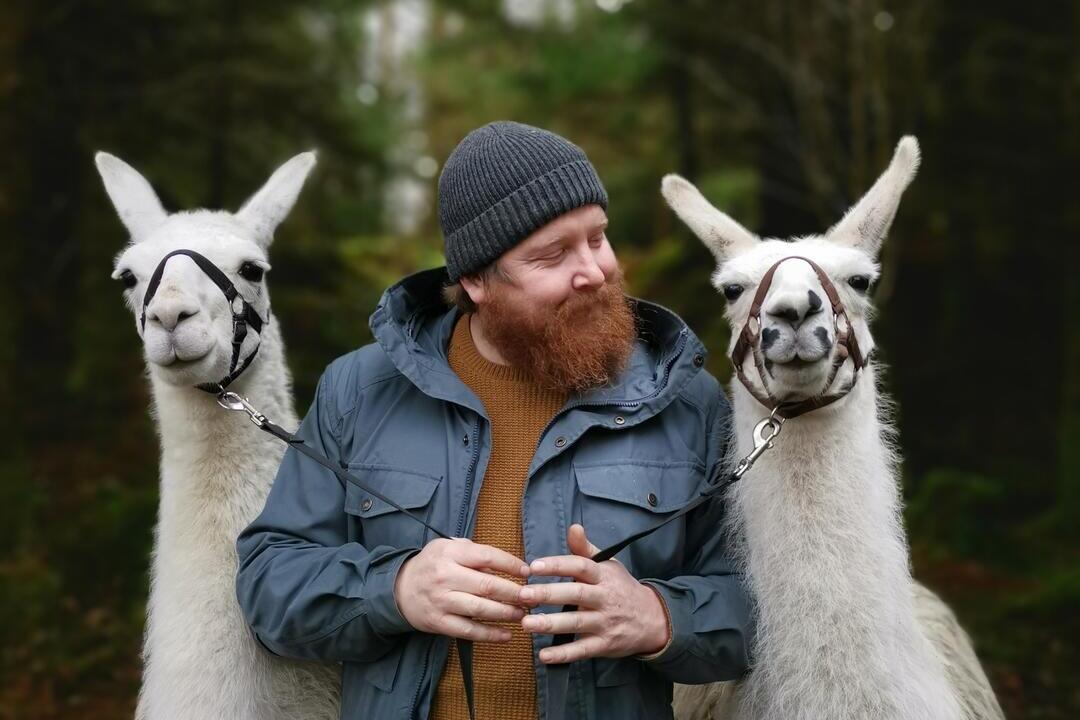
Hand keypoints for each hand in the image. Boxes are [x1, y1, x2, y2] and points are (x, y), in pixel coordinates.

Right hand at [394, 538, 530, 641]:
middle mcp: (445, 576)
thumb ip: (473, 552)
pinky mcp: (438, 622)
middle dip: (515, 593)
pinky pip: (468, 630)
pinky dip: (490, 635)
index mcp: (450, 553)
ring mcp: (441, 601)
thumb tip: (507, 563)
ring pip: (481, 609)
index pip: (487, 556)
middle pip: (488, 585)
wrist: (398, 589)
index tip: (527, 572)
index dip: (511, 564)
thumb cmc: (431, 565)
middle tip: (532, 597)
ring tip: (523, 614)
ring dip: (506, 613)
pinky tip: (506, 635)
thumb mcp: (447, 547)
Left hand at [519, 524, 669, 662]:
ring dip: (550, 624)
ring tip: (526, 623)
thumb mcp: (608, 565)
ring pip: (577, 623)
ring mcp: (605, 622)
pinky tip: (544, 655)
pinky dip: (563, 654)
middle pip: (576, 594)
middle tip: (524, 595)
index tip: (534, 566)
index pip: (580, 566)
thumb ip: (585, 549)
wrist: (653, 619)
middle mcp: (604, 598)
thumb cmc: (621, 588)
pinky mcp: (604, 644)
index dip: (557, 565)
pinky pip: (583, 650)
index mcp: (603, 575)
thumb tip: (573, 527)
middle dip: (549, 594)